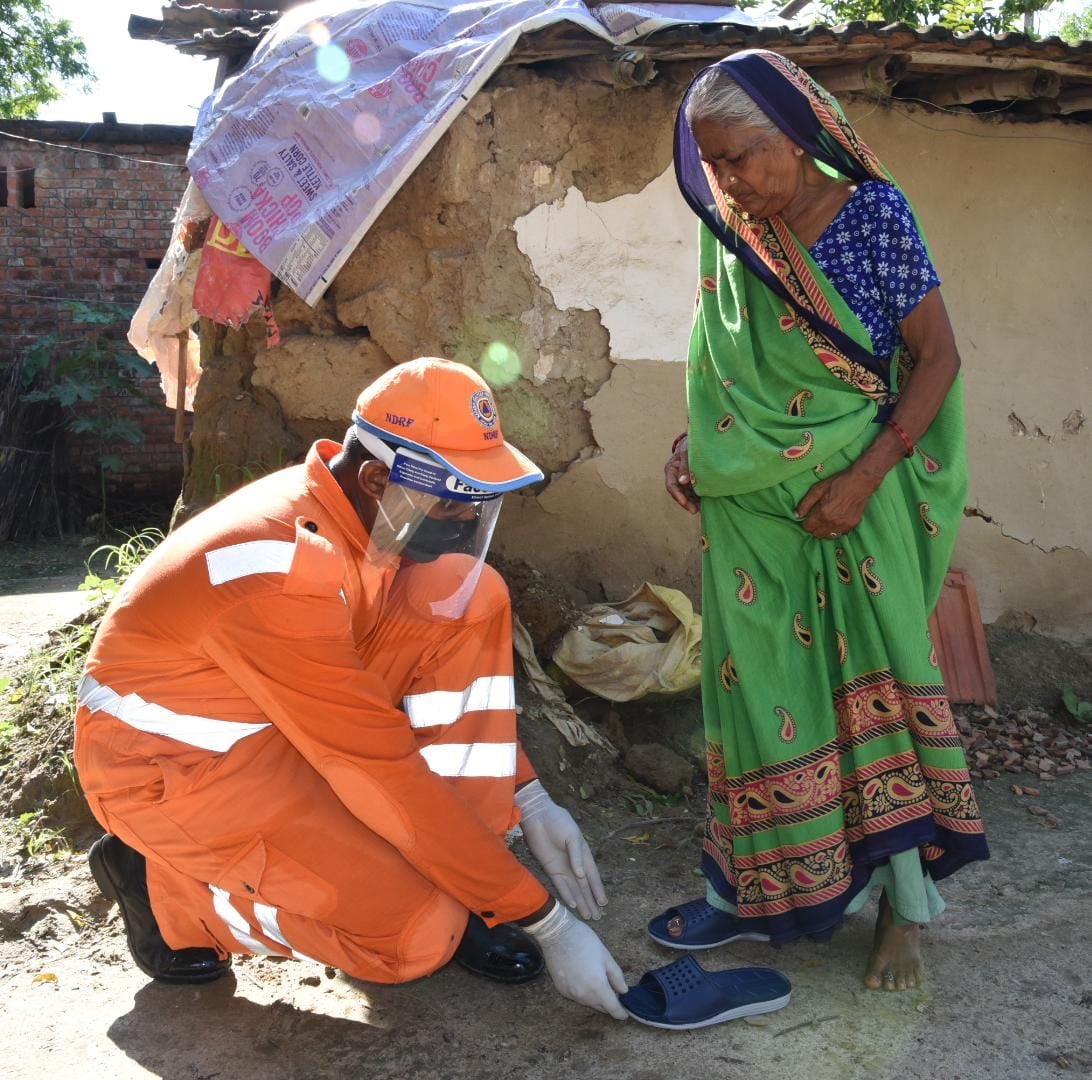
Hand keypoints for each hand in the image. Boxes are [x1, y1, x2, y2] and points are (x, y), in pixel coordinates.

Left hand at [515, 780, 606, 919]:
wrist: (538, 816)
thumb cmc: (558, 822)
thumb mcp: (572, 836)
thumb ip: (577, 855)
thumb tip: (582, 875)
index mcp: (583, 853)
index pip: (593, 875)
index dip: (598, 889)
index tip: (604, 903)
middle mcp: (574, 863)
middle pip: (584, 886)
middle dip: (591, 901)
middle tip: (598, 917)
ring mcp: (562, 867)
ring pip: (574, 889)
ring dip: (581, 901)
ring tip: (587, 916)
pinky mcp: (550, 868)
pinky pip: (560, 884)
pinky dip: (567, 894)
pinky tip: (573, 904)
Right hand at [523, 901, 628, 1019]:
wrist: (557, 934)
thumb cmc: (584, 941)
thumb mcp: (605, 955)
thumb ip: (616, 976)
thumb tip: (623, 991)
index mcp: (598, 986)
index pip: (612, 1008)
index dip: (620, 1013)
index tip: (625, 1014)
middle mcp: (584, 995)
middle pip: (600, 1007)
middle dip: (608, 1004)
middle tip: (614, 993)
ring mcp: (571, 994)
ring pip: (588, 1003)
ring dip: (596, 999)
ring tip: (599, 985)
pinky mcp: (561, 990)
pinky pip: (577, 997)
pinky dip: (584, 994)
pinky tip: (584, 981)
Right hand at [664, 437, 698, 513]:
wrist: (699, 442)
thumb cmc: (690, 446)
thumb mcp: (687, 454)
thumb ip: (685, 467)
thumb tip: (682, 482)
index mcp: (671, 469)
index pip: (671, 485)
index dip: (677, 495)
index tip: (684, 502)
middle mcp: (675, 477)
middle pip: (678, 493)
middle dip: (686, 503)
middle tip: (694, 510)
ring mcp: (683, 480)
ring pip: (686, 494)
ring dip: (692, 503)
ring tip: (701, 510)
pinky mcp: (691, 482)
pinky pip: (693, 492)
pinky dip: (697, 498)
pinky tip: (704, 504)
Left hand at [795, 467, 877, 538]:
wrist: (860, 481)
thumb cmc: (837, 483)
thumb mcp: (817, 489)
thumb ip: (805, 504)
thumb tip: (796, 516)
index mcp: (822, 513)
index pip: (808, 527)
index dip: (806, 522)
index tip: (808, 516)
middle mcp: (833, 522)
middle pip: (817, 534)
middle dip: (814, 527)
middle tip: (817, 517)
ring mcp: (844, 525)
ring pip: (828, 536)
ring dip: (824, 530)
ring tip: (827, 519)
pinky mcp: (852, 525)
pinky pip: (839, 533)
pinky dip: (835, 529)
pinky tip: (836, 519)